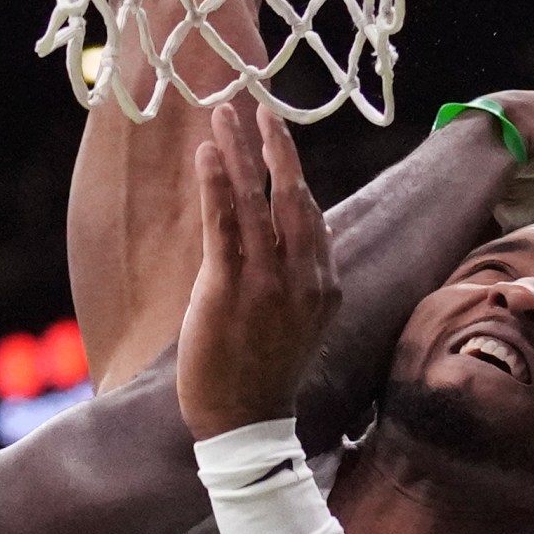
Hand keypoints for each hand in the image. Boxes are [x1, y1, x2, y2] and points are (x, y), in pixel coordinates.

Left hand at [178, 99, 340, 439]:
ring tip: (224, 114)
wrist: (245, 424)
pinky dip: (217, 185)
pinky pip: (224, 226)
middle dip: (274, 147)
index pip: (311, 213)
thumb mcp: (297, 320)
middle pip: (292, 195)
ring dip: (240, 151)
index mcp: (325, 284)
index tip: (276, 136)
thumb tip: (304, 232)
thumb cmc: (264, 371)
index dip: (292, 170)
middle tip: (257, 108)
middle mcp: (304, 278)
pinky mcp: (228, 291)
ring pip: (256, 201)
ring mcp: (268, 284)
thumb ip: (299, 275)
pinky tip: (208, 155)